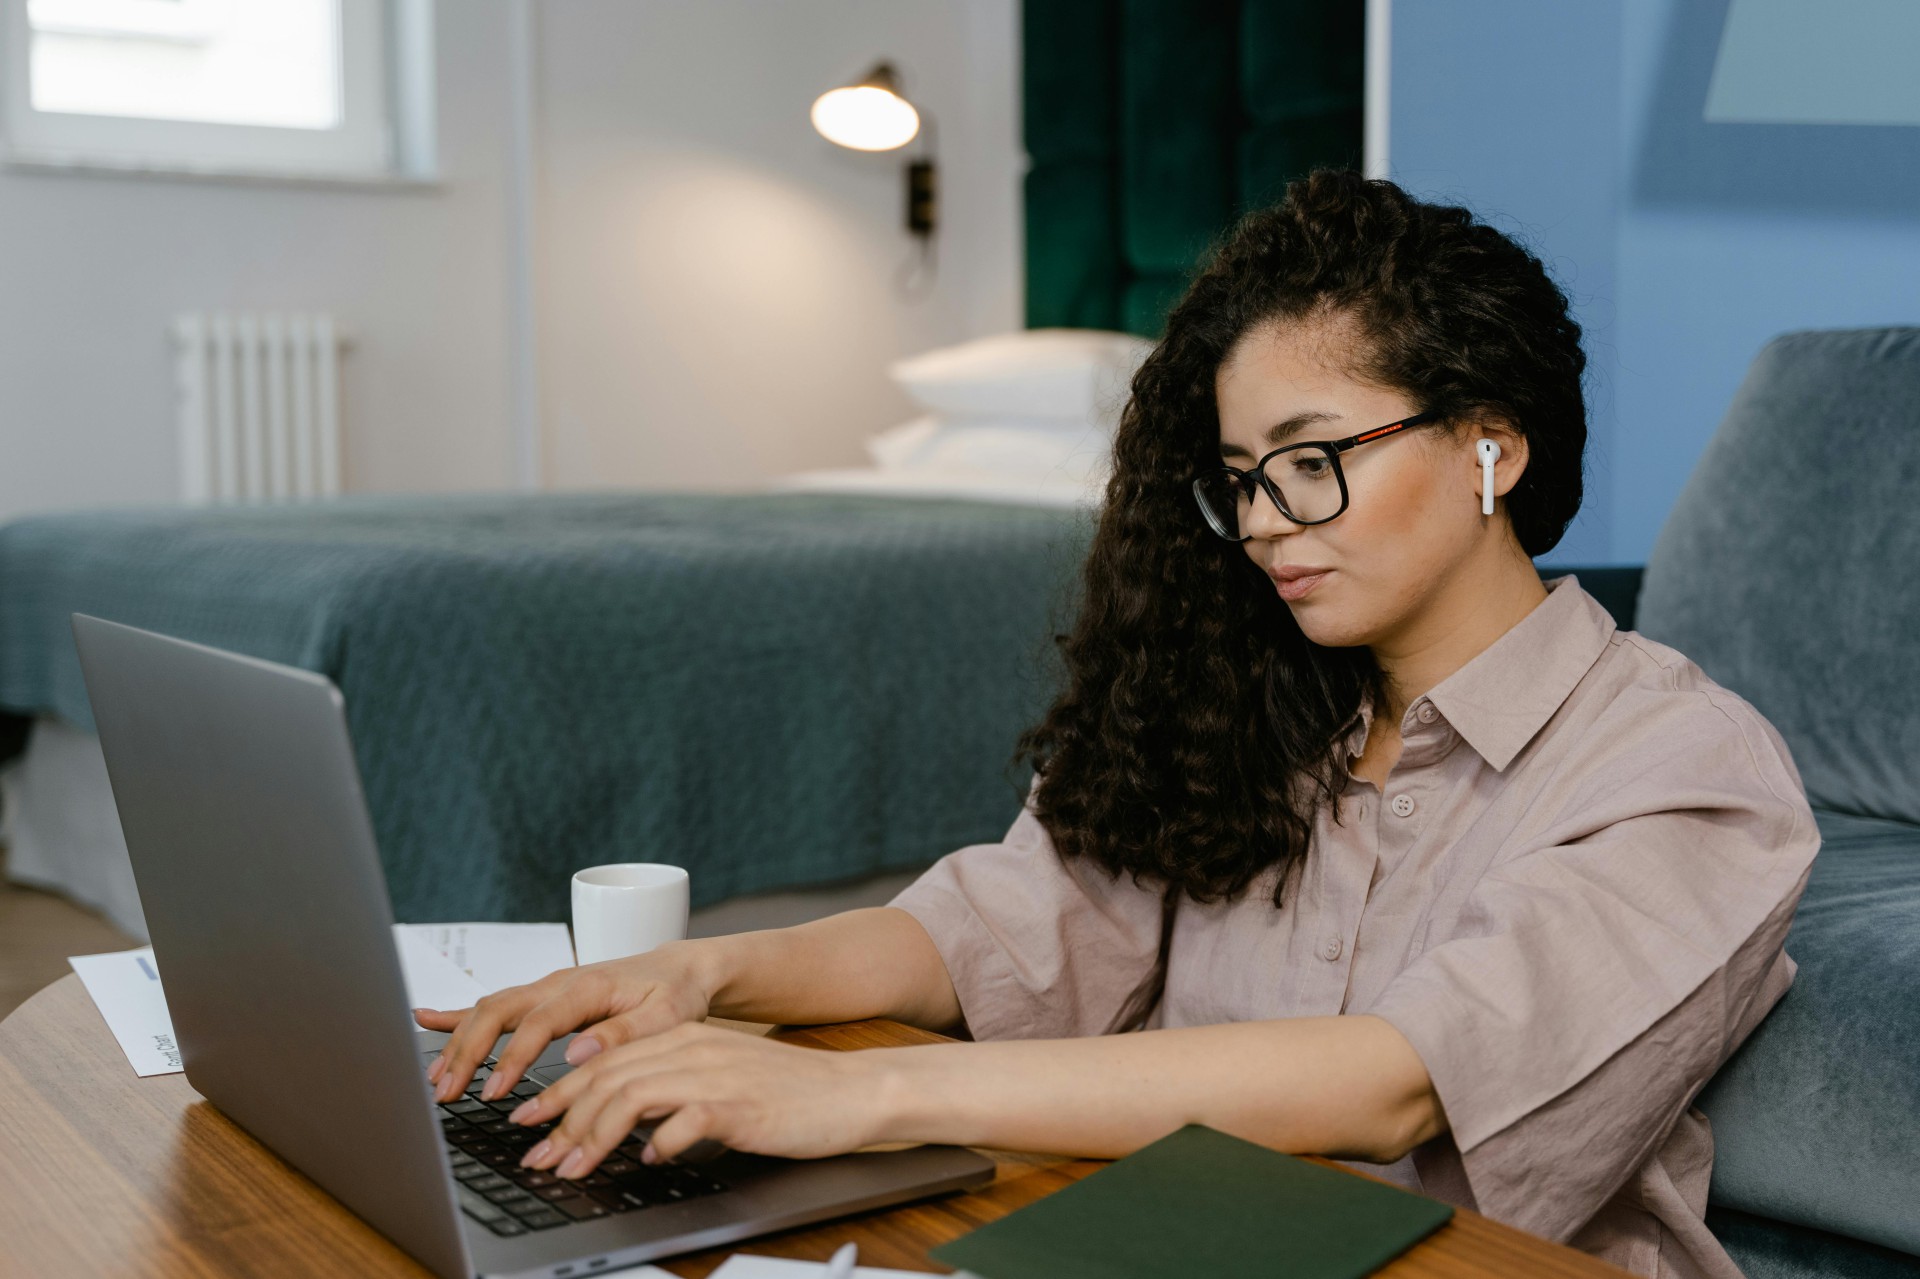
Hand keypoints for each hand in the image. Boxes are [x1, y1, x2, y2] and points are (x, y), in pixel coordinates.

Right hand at [413, 942, 714, 1102]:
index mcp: (586, 988)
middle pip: (497, 1012)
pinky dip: (457, 1013)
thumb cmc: (677, 993)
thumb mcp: (667, 1015)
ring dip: (458, 1042)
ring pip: (488, 1009)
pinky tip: (425, 1019)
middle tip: (447, 1094)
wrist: (682, 970)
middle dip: (467, 1053)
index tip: (492, 1092)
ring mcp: (546, 988)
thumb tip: (577, 1052)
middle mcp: (558, 983)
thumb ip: (624, 1033)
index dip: (511, 1057)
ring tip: (435, 1080)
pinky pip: (493, 1003)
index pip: (536, 1023)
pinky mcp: (542, 996)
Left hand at [507, 1022, 893, 1178]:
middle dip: (562, 1120)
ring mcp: (716, 1074)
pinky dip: (658, 1142)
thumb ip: (670, 1091)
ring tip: (575, 1168)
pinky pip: (684, 1121)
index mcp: (684, 1038)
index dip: (558, 1093)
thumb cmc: (787, 1094)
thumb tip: (623, 1125)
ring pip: (632, 1096)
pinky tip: (650, 1160)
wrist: (850, 1092)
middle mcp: (693, 1049)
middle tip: (537, 1156)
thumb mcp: (718, 1079)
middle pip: (607, 1077)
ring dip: (594, 1136)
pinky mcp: (739, 1104)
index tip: (528, 1123)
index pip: (604, 1060)